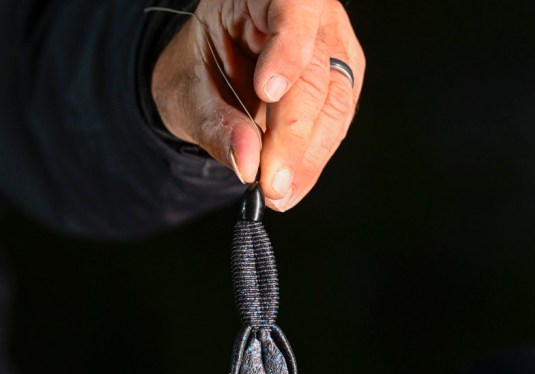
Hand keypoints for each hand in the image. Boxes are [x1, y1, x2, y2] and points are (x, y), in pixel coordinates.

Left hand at [151, 0, 364, 211]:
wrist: (213, 76)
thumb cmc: (200, 68)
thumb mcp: (187, 91)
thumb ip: (216, 123)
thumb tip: (247, 163)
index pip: (292, 13)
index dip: (287, 52)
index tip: (267, 93)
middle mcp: (312, 18)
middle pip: (315, 76)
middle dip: (293, 135)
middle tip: (271, 182)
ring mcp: (334, 52)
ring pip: (334, 107)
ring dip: (307, 157)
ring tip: (279, 191)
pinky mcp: (344, 85)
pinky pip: (337, 126)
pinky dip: (312, 159)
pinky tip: (291, 182)